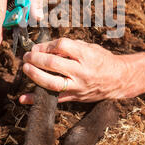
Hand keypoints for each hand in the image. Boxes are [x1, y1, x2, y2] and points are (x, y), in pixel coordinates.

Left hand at [20, 38, 144, 103]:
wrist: (119, 80)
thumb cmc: (103, 60)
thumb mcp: (90, 47)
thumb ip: (70, 46)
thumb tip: (46, 47)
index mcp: (86, 55)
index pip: (62, 45)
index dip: (47, 44)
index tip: (40, 46)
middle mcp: (81, 71)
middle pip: (53, 63)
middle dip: (36, 58)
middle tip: (27, 56)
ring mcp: (78, 86)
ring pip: (52, 83)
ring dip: (34, 75)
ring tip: (25, 68)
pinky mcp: (75, 97)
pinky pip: (54, 99)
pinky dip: (37, 99)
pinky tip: (24, 98)